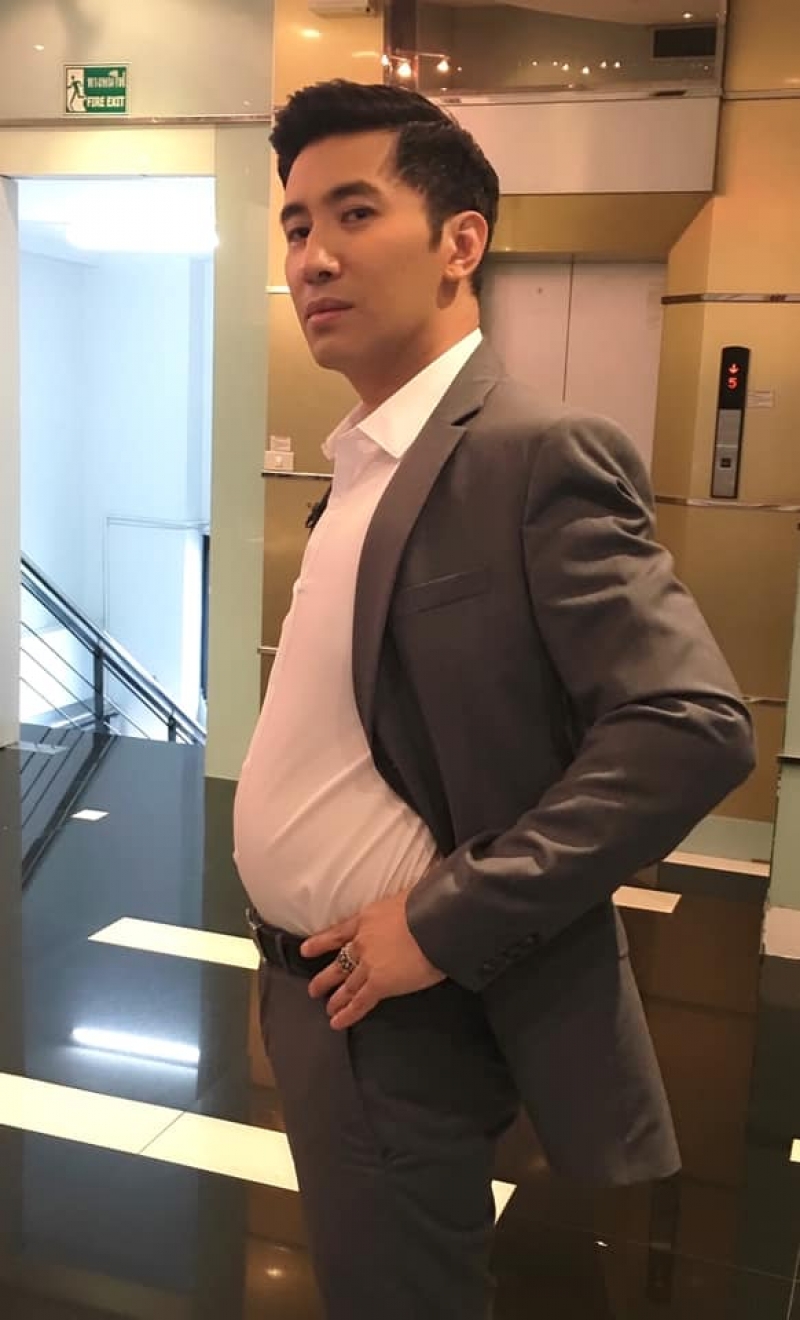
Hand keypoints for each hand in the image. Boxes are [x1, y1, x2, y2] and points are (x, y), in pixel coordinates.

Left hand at [301, 890, 444, 1030]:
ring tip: (328, 1008)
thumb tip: (407, 909)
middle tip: (314, 989)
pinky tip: (337, 1022)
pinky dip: (348, 1013)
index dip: (320, 942)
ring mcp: (368, 965)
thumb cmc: (426, 905)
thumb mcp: (404, 899)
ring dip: (337, 998)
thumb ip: (398, 910)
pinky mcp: (380, 984)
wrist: (434, 921)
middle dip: (326, 978)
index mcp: (366, 919)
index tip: (305, 950)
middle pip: (339, 963)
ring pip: (348, 985)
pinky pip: (361, 1002)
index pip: (338, 933)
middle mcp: (362, 943)